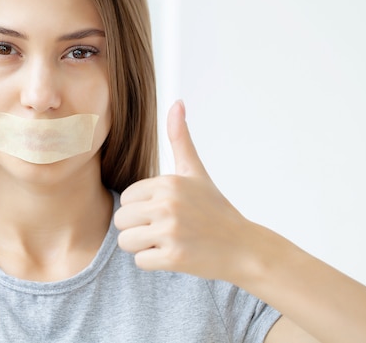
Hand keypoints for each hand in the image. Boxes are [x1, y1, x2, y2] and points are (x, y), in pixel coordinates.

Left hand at [114, 101, 253, 281]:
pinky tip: (176, 254)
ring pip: (126, 242)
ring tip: (169, 241)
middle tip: (166, 229)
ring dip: (143, 246)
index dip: (141, 208)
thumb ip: (180, 139)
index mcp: (167, 182)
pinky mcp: (174, 257)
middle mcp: (167, 204)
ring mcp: (171, 231)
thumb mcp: (195, 171)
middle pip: (121, 220)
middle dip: (138, 228)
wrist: (244, 247)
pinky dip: (154, 262)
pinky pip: (140, 262)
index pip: (126, 198)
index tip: (165, 211)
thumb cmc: (214, 209)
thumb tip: (177, 103)